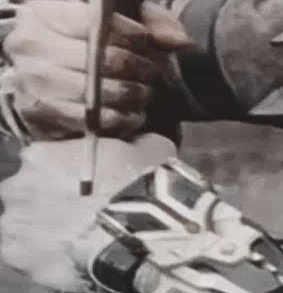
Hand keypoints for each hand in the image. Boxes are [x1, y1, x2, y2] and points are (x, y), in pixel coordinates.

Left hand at [0, 134, 176, 291]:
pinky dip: (44, 255)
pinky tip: (70, 254)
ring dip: (42, 228)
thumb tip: (138, 144)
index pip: (40, 159)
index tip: (81, 180)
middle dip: (45, 199)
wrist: (138, 230)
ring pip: (22, 225)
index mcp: (40, 155)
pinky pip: (26, 255)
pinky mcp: (18, 259)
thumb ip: (132, 144)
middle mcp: (16, 186)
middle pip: (24, 192)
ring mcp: (13, 225)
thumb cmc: (140, 182)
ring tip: (75, 236)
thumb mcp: (149, 148)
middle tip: (78, 209)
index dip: (61, 170)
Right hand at [2, 0, 193, 139]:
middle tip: (151, 71)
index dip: (131, 35)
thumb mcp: (120, 15)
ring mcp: (32, 81)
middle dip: (136, 67)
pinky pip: (90, 119)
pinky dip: (119, 118)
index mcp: (45, 13)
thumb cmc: (87, 37)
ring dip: (130, 94)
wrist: (43, 67)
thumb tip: (178, 41)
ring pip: (96, 91)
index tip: (145, 42)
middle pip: (100, 59)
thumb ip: (154, 21)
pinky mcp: (40, 113)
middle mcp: (32, 46)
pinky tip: (130, 112)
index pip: (98, 23)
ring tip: (142, 91)